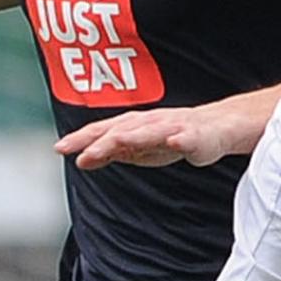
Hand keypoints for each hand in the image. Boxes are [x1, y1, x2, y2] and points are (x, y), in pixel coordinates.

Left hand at [56, 101, 255, 170]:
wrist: (221, 128)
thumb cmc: (179, 137)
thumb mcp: (142, 147)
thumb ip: (116, 152)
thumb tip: (83, 158)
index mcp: (137, 125)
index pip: (105, 130)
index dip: (82, 138)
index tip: (59, 149)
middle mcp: (152, 122)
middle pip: (123, 129)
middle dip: (100, 139)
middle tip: (78, 151)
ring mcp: (176, 127)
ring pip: (152, 131)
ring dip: (133, 137)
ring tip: (115, 144)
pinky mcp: (199, 136)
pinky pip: (190, 138)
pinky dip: (181, 139)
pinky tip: (175, 142)